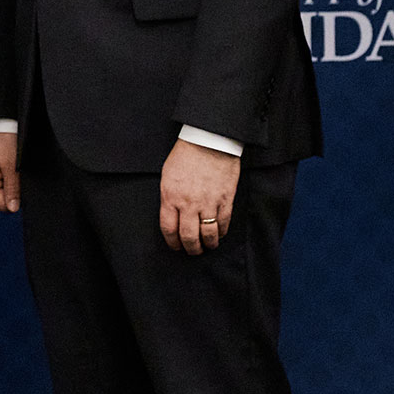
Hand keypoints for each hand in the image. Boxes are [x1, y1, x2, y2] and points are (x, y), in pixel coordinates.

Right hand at [0, 131, 20, 213]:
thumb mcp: (12, 167)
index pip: (2, 206)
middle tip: (19, 175)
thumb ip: (12, 189)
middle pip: (4, 200)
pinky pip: (5, 184)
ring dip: (14, 184)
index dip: (15, 200)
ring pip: (6, 192)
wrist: (4, 124)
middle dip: (15, 192)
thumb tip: (13, 209)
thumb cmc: (6, 142)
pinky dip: (13, 179)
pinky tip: (14, 168)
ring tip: (16, 169)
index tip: (21, 186)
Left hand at [159, 138, 239, 254]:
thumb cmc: (186, 155)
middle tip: (192, 251)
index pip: (169, 229)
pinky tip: (219, 234)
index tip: (175, 246)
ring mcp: (208, 203)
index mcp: (170, 196)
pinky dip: (221, 233)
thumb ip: (169, 198)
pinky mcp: (225, 200)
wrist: (209, 141)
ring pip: (208, 235)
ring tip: (207, 246)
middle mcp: (188, 203)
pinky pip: (223, 224)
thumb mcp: (167, 176)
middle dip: (190, 248)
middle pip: (188, 237)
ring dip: (208, 245)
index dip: (172, 242)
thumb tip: (172, 216)